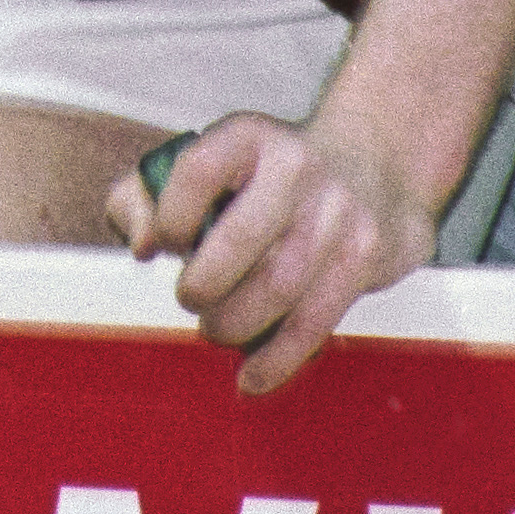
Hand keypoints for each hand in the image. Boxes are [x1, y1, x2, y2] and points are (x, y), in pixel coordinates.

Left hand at [116, 108, 440, 397]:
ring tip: (217, 328)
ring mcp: (336, 212)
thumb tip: (142, 245)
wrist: (372, 164)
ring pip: (278, 288)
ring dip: (235, 325)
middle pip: (239, 239)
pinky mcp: (364, 256)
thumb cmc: (264, 176)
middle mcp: (295, 167)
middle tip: (190, 298)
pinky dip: (275, 360)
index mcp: (247, 137)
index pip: (198, 172)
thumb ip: (144, 197)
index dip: (171, 218)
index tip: (169, 243)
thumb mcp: (205, 162)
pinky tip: (250, 376)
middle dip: (202, 285)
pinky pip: (315, 322)